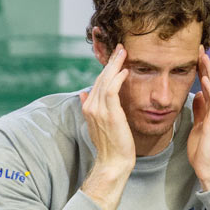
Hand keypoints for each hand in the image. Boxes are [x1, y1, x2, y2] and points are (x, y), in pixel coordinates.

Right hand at [80, 44, 134, 209]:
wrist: (113, 162)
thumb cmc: (110, 145)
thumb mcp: (97, 125)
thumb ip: (89, 108)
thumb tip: (84, 94)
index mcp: (89, 107)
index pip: (97, 82)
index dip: (106, 68)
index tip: (115, 56)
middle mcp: (91, 106)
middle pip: (100, 77)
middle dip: (111, 61)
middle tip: (120, 47)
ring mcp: (98, 110)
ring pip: (105, 80)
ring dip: (115, 64)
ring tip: (123, 52)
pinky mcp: (109, 114)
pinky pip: (111, 90)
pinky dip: (117, 78)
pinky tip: (125, 70)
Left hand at [187, 47, 209, 190]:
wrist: (208, 168)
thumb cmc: (202, 149)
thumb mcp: (198, 125)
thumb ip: (200, 109)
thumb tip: (197, 94)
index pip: (209, 84)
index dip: (203, 70)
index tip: (195, 55)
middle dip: (207, 65)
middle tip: (200, 48)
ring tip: (203, 57)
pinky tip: (205, 79)